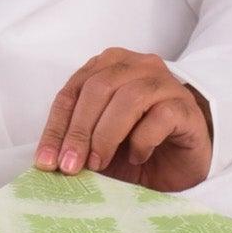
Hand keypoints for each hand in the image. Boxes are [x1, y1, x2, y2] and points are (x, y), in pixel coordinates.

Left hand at [35, 49, 213, 190]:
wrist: (181, 166)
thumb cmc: (136, 150)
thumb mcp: (97, 145)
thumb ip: (77, 141)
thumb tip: (48, 160)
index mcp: (109, 67)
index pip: (73, 91)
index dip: (56, 127)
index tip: (46, 161)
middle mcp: (138, 66)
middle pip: (98, 89)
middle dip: (79, 131)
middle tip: (71, 166)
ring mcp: (165, 83)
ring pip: (128, 98)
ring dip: (107, 136)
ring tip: (99, 164)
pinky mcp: (185, 106)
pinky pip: (160, 116)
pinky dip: (142, 140)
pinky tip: (138, 157)